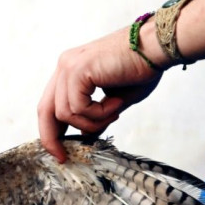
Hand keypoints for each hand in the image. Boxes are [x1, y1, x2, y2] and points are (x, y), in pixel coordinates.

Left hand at [37, 27, 163, 161]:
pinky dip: (98, 113)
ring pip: (65, 113)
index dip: (51, 131)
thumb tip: (85, 136)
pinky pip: (78, 108)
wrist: (159, 47)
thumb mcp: (114, 101)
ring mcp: (68, 67)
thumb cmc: (142, 69)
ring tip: (115, 112)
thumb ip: (96, 116)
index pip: (49, 106)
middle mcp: (64, 67)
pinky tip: (116, 103)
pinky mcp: (77, 70)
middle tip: (64, 157)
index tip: (60, 152)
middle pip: (45, 110)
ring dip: (92, 122)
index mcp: (69, 71)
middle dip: (52, 137)